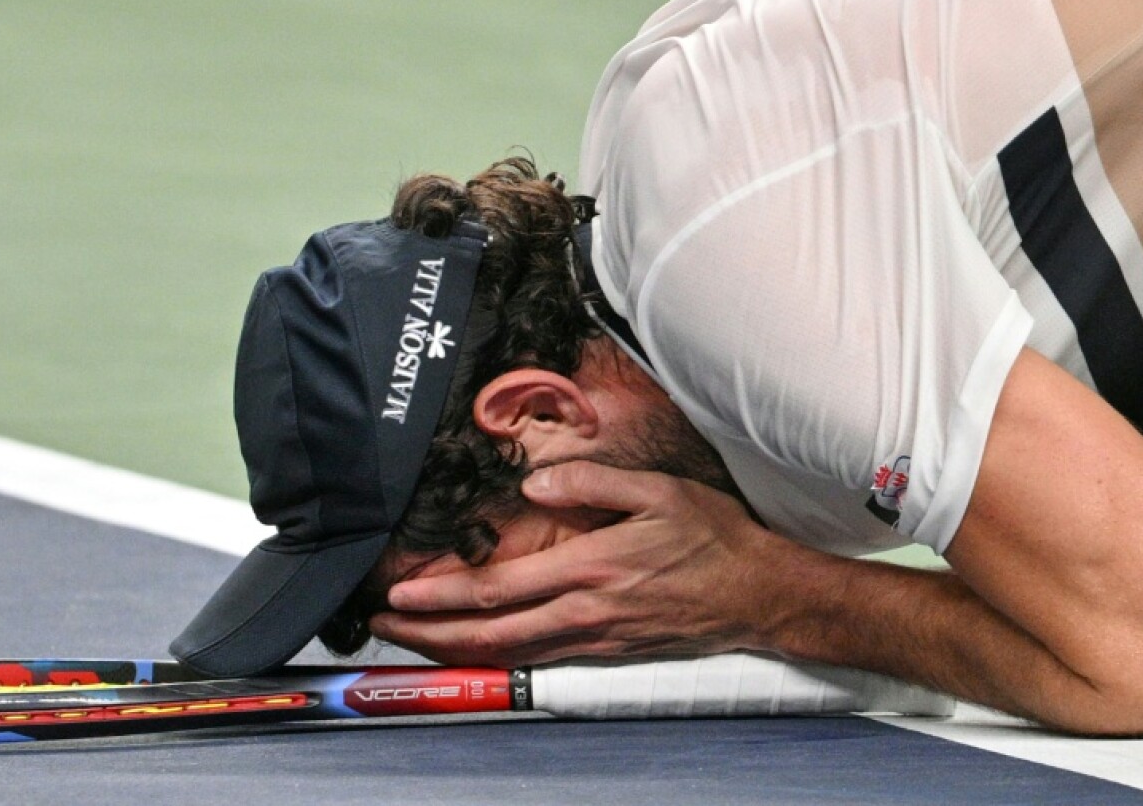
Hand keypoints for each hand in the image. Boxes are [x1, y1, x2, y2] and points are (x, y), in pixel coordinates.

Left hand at [370, 461, 789, 666]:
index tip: (402, 591)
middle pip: (489, 632)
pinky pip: (536, 659)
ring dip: (453, 648)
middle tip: (385, 624)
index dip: (442, 593)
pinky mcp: (605, 651)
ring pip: (508, 652)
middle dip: (429, 631)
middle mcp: (584, 612)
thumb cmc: (712, 539)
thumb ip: (593, 484)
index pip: (498, 589)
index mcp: (591, 569)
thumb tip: (534, 484)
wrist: (757, 595)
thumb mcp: (659, 493)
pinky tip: (475, 648)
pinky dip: (494, 656)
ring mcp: (593, 638)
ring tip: (413, 638)